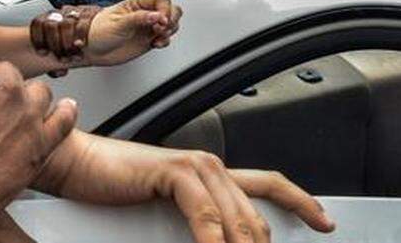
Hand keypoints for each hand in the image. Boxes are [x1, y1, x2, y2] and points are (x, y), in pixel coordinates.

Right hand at [36, 136, 334, 242]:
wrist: (76, 164)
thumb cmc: (110, 188)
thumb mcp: (164, 211)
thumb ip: (196, 224)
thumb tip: (219, 242)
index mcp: (209, 173)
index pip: (268, 185)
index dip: (301, 203)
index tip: (325, 222)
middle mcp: (209, 165)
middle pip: (256, 218)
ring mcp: (194, 166)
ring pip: (236, 221)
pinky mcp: (174, 172)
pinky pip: (205, 216)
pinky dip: (212, 242)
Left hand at [83, 0, 180, 66]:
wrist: (91, 49)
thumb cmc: (98, 31)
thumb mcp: (118, 22)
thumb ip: (139, 18)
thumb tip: (156, 15)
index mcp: (137, 5)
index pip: (161, 0)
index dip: (165, 10)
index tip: (161, 20)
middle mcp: (144, 15)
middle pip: (170, 11)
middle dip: (171, 20)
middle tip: (161, 28)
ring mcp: (147, 28)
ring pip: (170, 25)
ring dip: (170, 31)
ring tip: (158, 37)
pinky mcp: (147, 41)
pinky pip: (164, 39)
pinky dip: (165, 41)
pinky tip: (156, 43)